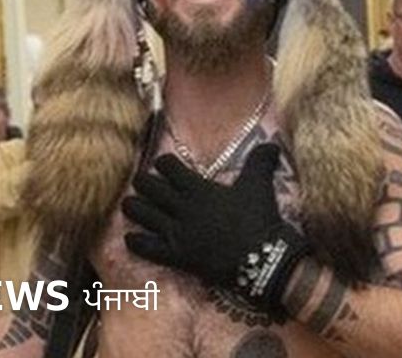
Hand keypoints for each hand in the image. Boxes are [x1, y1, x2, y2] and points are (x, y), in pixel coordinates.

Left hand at [123, 144, 307, 309]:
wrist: (264, 258)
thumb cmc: (260, 218)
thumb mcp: (260, 183)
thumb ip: (261, 160)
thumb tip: (272, 143)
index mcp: (198, 187)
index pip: (167, 166)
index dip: (163, 163)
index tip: (165, 165)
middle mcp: (182, 207)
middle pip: (148, 187)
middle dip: (142, 182)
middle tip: (143, 183)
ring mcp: (177, 233)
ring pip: (142, 215)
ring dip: (133, 208)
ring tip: (130, 205)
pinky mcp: (177, 256)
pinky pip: (147, 248)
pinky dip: (135, 241)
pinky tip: (130, 237)